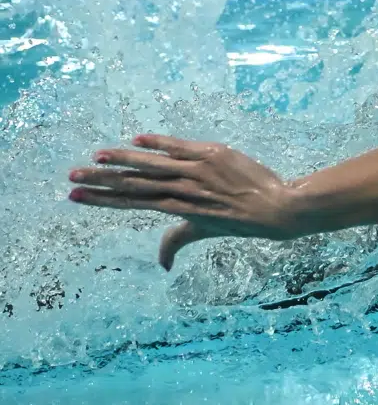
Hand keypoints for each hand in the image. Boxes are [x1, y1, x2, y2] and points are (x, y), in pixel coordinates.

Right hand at [68, 135, 298, 269]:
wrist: (277, 208)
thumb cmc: (240, 221)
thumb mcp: (205, 231)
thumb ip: (177, 241)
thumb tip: (162, 264)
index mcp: (176, 209)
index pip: (131, 203)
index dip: (103, 199)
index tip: (76, 196)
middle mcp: (183, 191)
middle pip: (134, 184)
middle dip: (101, 180)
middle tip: (72, 176)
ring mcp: (197, 172)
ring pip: (152, 165)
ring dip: (122, 160)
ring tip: (95, 157)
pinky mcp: (213, 155)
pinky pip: (181, 147)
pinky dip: (160, 143)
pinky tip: (137, 139)